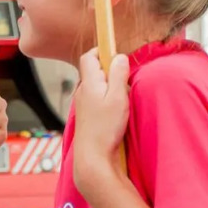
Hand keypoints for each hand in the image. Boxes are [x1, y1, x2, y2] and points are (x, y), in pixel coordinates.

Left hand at [69, 49, 129, 192]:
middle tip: (124, 78)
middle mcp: (83, 91)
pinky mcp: (88, 116)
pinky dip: (107, 98)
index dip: (101, 50)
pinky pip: (97, 99)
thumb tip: (119, 56)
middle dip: (109, 69)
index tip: (116, 52)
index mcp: (89, 83)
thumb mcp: (118, 98)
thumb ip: (118, 75)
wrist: (93, 157)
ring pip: (97, 85)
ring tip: (122, 97)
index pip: (89, 56)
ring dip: (109, 85)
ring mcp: (84, 104)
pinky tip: (117, 111)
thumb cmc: (105, 129)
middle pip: (94, 70)